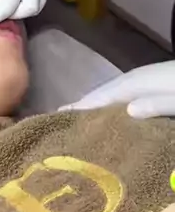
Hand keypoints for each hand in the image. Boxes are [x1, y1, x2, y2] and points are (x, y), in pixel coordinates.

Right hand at [59, 61, 174, 118]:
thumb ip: (156, 104)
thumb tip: (127, 111)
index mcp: (135, 83)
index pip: (99, 97)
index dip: (78, 108)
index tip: (55, 120)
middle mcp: (135, 82)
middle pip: (103, 97)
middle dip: (83, 110)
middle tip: (60, 128)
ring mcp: (145, 86)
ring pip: (114, 100)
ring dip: (98, 112)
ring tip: (80, 128)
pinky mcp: (155, 93)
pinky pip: (126, 103)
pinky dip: (114, 113)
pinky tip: (114, 125)